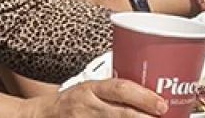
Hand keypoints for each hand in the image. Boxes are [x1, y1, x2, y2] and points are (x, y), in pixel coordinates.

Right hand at [19, 79, 166, 117]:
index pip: (119, 88)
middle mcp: (88, 107)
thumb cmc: (69, 102)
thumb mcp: (88, 88)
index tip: (161, 104)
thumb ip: (113, 91)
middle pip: (123, 114)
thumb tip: (149, 94)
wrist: (42, 116)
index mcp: (90, 89)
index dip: (144, 97)